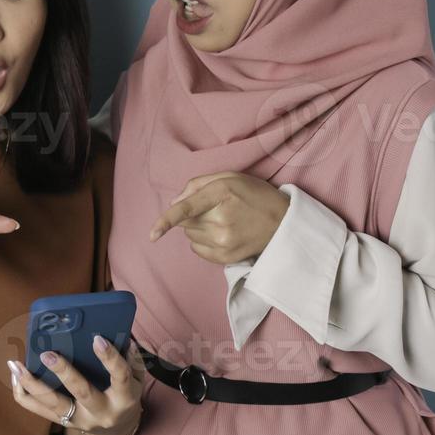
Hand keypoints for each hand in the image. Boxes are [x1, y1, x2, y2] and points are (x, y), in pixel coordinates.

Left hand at [8, 338, 145, 434]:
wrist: (116, 430)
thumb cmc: (125, 397)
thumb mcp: (135, 380)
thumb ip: (131, 359)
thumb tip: (123, 336)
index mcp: (124, 399)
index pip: (119, 377)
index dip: (110, 358)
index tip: (97, 339)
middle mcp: (101, 412)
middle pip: (82, 392)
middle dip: (64, 373)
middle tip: (47, 354)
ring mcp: (80, 420)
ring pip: (53, 404)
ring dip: (32, 384)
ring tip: (16, 365)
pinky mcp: (64, 423)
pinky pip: (39, 411)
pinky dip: (24, 394)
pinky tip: (16, 376)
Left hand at [148, 171, 288, 264]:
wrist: (283, 223)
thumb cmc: (255, 195)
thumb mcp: (230, 177)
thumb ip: (198, 184)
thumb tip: (173, 201)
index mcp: (221, 194)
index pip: (186, 209)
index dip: (166, 221)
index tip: (152, 234)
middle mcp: (221, 220)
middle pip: (185, 222)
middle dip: (192, 214)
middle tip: (214, 209)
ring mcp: (224, 241)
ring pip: (190, 235)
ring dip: (198, 228)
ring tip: (221, 221)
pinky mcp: (225, 257)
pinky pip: (197, 249)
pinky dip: (202, 241)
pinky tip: (221, 233)